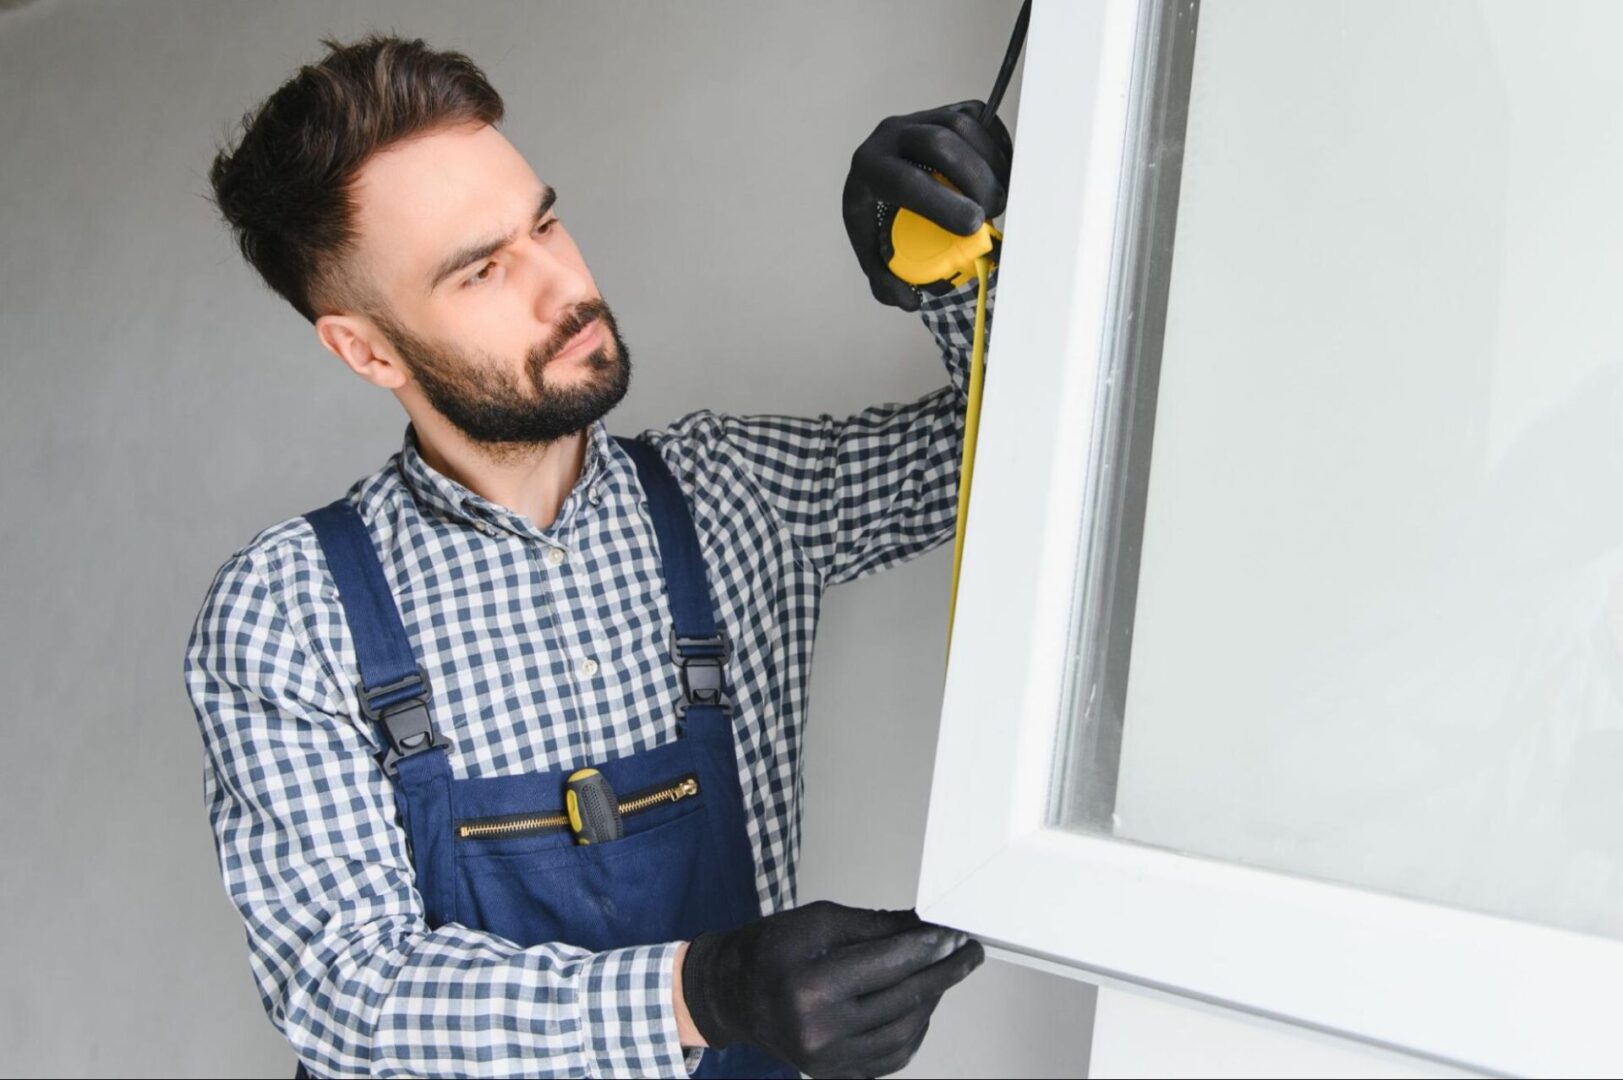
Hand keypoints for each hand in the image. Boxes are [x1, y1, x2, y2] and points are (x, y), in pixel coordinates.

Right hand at [679, 900, 984, 1077]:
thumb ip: (874, 927)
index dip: (927, 948)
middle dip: (942, 973)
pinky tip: (921, 1006)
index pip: (887, 966)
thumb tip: (925, 925)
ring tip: (945, 974)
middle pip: (902, 1002)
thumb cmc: (769, 951)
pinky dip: (913, 1031)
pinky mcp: (833, 1075)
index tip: (953, 933)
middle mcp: (820, 1032)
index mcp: (810, 988)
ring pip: (904, 1034)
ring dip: (932, 1002)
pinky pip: (890, 1057)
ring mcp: (828, 1061)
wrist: (730, 994)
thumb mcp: (816, 922)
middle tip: (968, 953)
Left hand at [842, 100, 1013, 310]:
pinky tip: (1002, 174)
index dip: (942, 204)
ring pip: (964, 127)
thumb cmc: (880, 219)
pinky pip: (980, 118)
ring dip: (991, 164)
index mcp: (869, 168)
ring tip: (1000, 198)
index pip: (905, 181)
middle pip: (940, 144)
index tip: (973, 226)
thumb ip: (887, 283)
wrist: (883, 180)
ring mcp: (921, 117)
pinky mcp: (948, 110)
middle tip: (993, 213)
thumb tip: (911, 299)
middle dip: (975, 179)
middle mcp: (892, 135)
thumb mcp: (875, 252)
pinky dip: (998, 145)